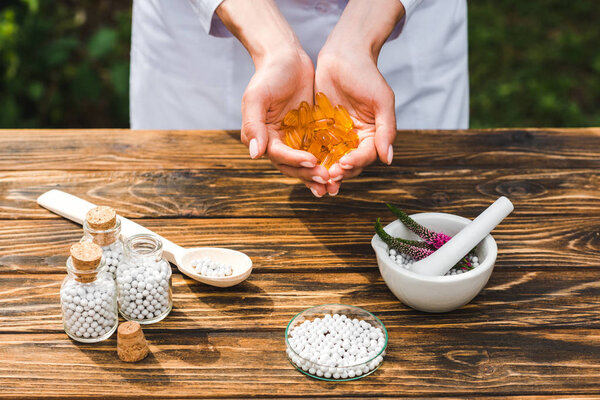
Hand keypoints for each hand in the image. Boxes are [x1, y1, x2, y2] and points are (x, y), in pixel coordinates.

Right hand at [217, 0, 330, 197]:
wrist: (287, 58)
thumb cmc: (269, 75)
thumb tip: (255, 154)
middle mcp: (278, 143)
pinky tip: (341, 167)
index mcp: (262, 137)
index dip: (294, 161)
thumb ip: (253, 125)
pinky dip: (328, 160)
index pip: (279, 155)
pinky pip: (320, 150)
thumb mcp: (256, 97)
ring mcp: (295, 139)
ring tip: (333, 183)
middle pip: (293, 165)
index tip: (311, 161)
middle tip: (327, 179)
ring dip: (318, 174)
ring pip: (307, 163)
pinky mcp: (310, 133)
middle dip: (309, 174)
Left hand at [314, 0, 403, 194]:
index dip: (356, 163)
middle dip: (338, 172)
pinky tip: (301, 162)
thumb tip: (388, 159)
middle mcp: (355, 138)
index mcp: (373, 134)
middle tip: (327, 178)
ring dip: (323, 170)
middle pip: (348, 162)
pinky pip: (314, 145)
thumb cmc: (366, 74)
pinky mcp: (319, 128)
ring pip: (330, 158)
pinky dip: (309, 155)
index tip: (343, 166)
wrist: (343, 53)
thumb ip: (386, 129)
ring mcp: (336, 135)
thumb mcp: (381, 100)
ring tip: (315, 178)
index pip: (365, 155)